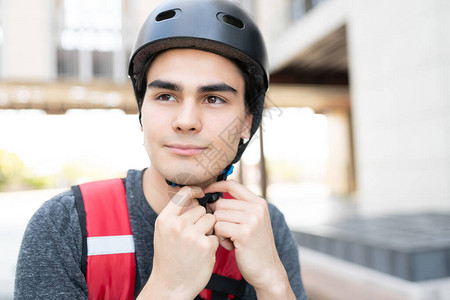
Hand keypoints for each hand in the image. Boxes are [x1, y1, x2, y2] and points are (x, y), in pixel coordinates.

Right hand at [139, 186, 218, 299]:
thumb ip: (176, 214)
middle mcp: (177, 225)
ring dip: (209, 229)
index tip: (200, 193)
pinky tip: (202, 253)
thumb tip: (195, 197)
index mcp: (165, 220)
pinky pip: (216, 235)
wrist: (170, 285)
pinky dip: (212, 243)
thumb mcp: (164, 232)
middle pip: (201, 209)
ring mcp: (192, 236)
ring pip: (211, 219)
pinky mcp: (206, 246)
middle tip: (194, 234)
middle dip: (201, 218)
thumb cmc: (168, 257)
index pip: (184, 193)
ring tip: (198, 242)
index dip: (195, 191)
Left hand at [205, 180, 293, 297]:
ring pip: (217, 215)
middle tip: (227, 232)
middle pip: (221, 203)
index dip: (216, 186)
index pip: (232, 185)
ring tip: (231, 239)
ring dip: (219, 229)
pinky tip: (231, 245)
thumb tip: (212, 199)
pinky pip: (218, 227)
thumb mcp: (251, 222)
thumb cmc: (254, 246)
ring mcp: (252, 219)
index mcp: (258, 202)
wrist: (267, 270)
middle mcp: (257, 208)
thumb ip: (238, 208)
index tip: (205, 191)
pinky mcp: (244, 232)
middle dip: (218, 218)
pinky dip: (220, 237)